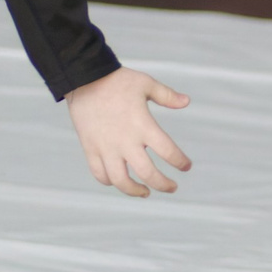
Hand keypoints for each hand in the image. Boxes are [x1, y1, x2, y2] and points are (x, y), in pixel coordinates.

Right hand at [64, 67, 192, 198]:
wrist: (84, 79)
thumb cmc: (118, 81)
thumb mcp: (146, 84)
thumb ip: (167, 96)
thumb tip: (187, 102)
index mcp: (143, 125)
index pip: (168, 152)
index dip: (181, 162)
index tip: (186, 166)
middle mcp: (126, 141)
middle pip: (148, 174)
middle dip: (164, 185)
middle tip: (172, 187)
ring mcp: (106, 147)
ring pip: (121, 181)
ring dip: (136, 191)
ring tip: (145, 192)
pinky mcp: (91, 148)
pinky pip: (100, 173)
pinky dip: (110, 181)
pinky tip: (120, 180)